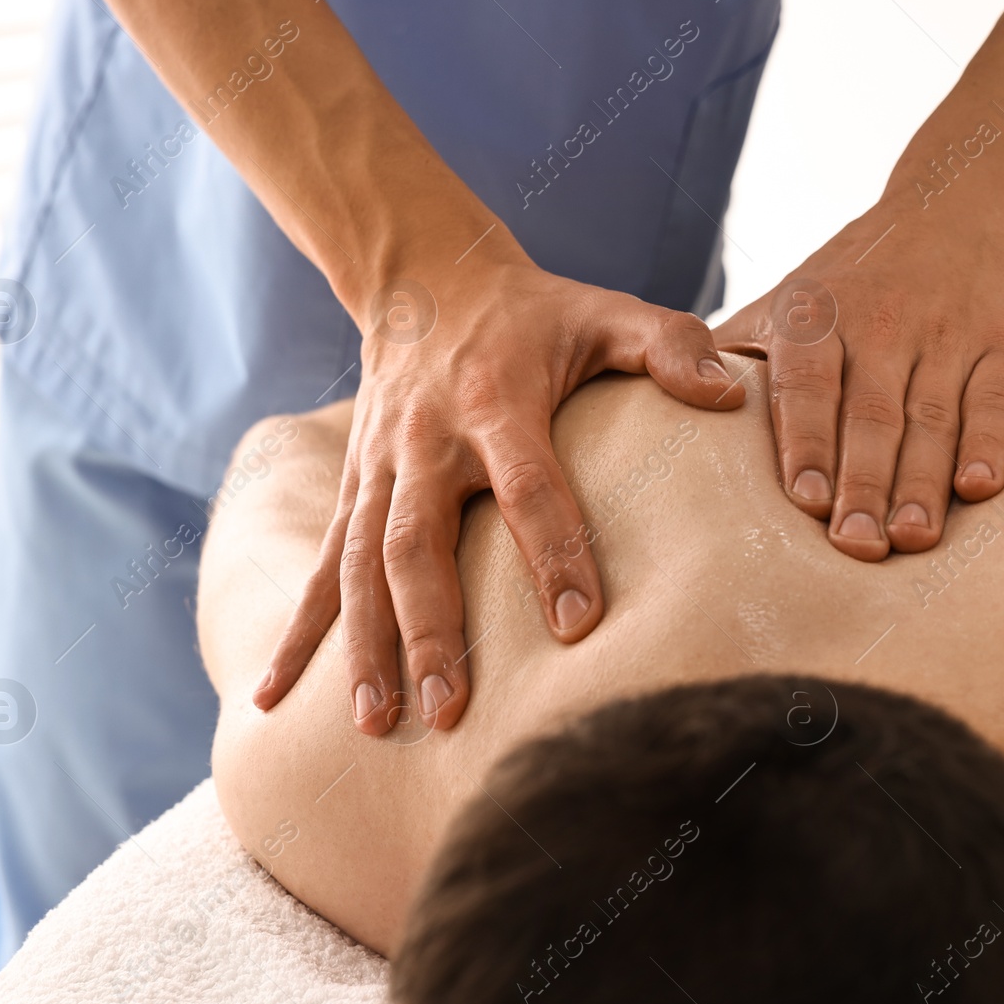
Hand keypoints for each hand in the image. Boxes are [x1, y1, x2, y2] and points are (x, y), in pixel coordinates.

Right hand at [253, 250, 742, 732]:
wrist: (426, 279)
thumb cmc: (536, 314)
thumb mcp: (608, 311)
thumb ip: (671, 346)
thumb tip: (731, 396)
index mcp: (496, 402)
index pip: (527, 484)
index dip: (554, 551)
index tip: (580, 626)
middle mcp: (426, 442)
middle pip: (419, 544)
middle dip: (430, 630)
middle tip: (448, 711)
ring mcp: (379, 470)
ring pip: (359, 567)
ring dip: (363, 647)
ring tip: (374, 724)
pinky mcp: (353, 489)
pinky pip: (316, 568)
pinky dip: (295, 635)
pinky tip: (272, 699)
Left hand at [713, 192, 1003, 560]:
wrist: (962, 198)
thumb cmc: (856, 277)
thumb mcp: (790, 299)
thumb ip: (738, 356)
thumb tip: (661, 414)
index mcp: (818, 316)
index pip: (807, 385)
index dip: (806, 441)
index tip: (804, 500)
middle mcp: (883, 323)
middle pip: (871, 414)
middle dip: (862, 483)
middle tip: (855, 547)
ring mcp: (949, 333)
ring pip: (934, 416)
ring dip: (922, 483)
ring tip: (910, 540)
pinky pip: (999, 400)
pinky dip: (991, 445)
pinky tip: (977, 490)